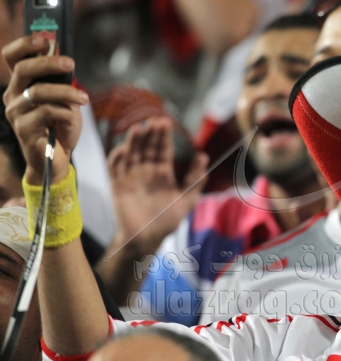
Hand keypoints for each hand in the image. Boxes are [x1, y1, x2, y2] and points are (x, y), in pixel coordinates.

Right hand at [2, 36, 88, 184]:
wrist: (57, 159)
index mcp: (20, 84)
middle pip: (23, 70)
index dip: (25, 44)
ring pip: (38, 92)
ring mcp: (16, 113)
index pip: (12, 57)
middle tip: (71, 63)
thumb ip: (61, 82)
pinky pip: (47, 112)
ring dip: (65, 92)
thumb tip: (66, 62)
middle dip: (48, 63)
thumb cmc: (61, 127)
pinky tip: (73, 117)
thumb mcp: (65, 100)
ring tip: (84, 98)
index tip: (44, 39)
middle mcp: (13, 96)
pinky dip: (65, 112)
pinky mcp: (23, 130)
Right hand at [108, 117, 208, 253]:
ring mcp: (131, 177)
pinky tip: (123, 148)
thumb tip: (204, 156)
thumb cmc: (167, 220)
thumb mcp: (186, 200)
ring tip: (138, 128)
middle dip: (150, 135)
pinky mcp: (117, 185)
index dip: (164, 137)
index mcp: (163, 174)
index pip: (163, 151)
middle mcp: (147, 172)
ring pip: (132, 154)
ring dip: (134, 141)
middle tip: (154, 121)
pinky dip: (118, 158)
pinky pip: (116, 168)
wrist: (146, 239)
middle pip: (147, 148)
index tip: (165, 122)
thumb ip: (195, 180)